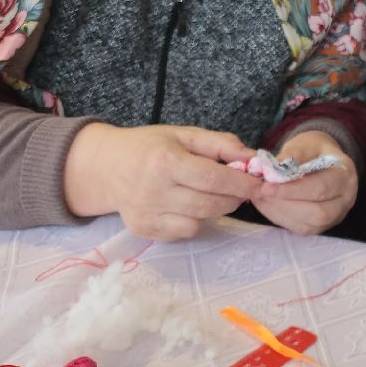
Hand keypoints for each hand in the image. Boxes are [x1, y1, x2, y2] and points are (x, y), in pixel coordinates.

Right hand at [62, 123, 260, 240]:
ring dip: (215, 210)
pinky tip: (186, 204)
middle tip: (239, 188)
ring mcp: (147, 214)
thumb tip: (253, 158)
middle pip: (209, 204)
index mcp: (164, 161)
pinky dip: (194, 220)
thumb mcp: (183, 135)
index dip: (241, 183)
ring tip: (209, 193)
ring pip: (199, 222)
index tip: (260, 183)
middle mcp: (153, 191)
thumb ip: (220, 144)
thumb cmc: (149, 147)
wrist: (105, 167)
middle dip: (233, 198)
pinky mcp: (143, 230)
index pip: (213, 178)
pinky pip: (183, 232)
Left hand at [251, 131, 357, 235]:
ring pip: (308, 225)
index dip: (292, 191)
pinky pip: (299, 228)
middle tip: (259, 192)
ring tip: (259, 196)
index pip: (320, 189)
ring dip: (278, 212)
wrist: (322, 159)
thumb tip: (270, 169)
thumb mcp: (306, 145)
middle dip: (284, 204)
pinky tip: (264, 203)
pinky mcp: (320, 226)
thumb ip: (292, 155)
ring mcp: (334, 216)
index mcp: (344, 176)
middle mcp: (344, 200)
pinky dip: (278, 217)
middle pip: (317, 213)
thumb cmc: (314, 151)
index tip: (266, 186)